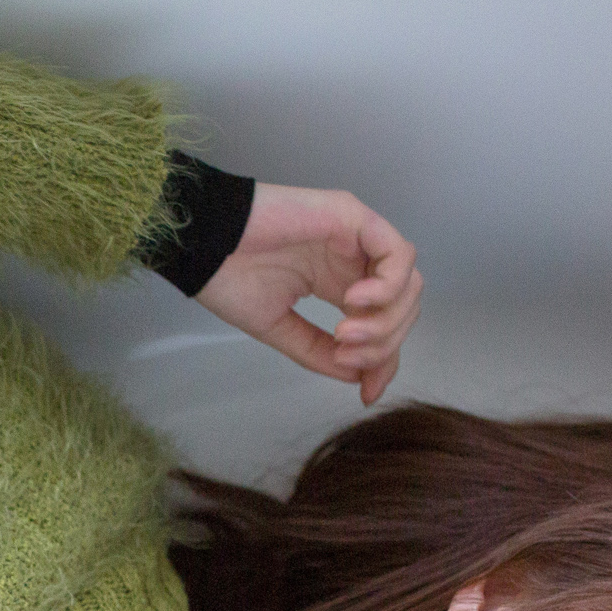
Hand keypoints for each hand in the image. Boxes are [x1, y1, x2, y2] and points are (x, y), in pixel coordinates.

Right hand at [195, 183, 421, 405]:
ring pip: (408, 285)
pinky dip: (386, 287)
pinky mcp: (354, 216)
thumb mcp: (279, 329)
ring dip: (384, 320)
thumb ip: (318, 352)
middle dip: (383, 344)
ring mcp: (358, 237)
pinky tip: (352, 304)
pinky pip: (398, 256)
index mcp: (339, 283)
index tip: (367, 394)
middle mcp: (355, 260)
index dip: (384, 362)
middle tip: (344, 354)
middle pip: (403, 307)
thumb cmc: (228, 277)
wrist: (202, 244)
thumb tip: (358, 377)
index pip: (384, 323)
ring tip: (344, 333)